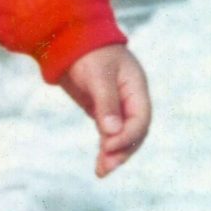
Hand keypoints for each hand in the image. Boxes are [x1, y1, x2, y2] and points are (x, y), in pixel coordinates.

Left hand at [59, 43, 151, 178]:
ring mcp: (118, 106)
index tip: (109, 146)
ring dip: (114, 154)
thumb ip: (106, 103)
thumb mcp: (97, 75)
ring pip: (122, 136)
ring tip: (101, 172)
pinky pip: (110, 134)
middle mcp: (131, 99)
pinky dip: (106, 148)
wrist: (70, 39)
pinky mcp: (104, 111)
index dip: (128, 136)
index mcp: (136, 88)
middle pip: (135, 132)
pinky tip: (99, 162)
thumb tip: (112, 132)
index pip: (141, 119)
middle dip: (122, 151)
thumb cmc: (87, 51)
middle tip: (106, 168)